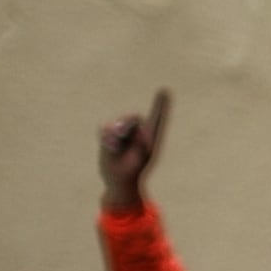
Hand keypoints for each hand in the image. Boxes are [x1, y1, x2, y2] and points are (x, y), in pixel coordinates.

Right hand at [96, 88, 170, 212]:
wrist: (119, 180)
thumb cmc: (134, 170)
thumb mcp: (141, 155)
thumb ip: (137, 139)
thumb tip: (122, 127)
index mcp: (150, 136)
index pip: (157, 117)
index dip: (160, 105)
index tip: (165, 90)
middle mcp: (137, 132)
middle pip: (133, 118)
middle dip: (127, 124)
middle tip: (124, 134)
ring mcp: (122, 133)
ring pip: (117, 124)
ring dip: (116, 132)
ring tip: (116, 146)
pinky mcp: (108, 136)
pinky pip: (105, 129)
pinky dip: (107, 138)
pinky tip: (111, 147)